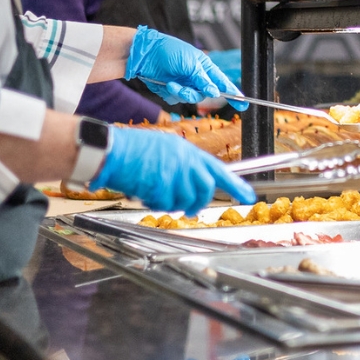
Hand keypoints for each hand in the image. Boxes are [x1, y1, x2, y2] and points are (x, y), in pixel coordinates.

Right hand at [89, 126, 255, 213]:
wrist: (111, 149)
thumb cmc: (131, 150)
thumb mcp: (164, 149)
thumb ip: (181, 165)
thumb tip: (191, 185)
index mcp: (187, 151)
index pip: (218, 169)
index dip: (236, 185)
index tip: (249, 196)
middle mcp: (184, 160)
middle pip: (205, 189)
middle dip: (198, 203)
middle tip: (189, 210)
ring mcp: (173, 172)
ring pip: (185, 200)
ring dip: (171, 204)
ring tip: (155, 195)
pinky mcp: (160, 184)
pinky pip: (164, 204)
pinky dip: (154, 204)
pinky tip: (143, 194)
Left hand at [126, 26, 247, 110]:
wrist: (145, 54)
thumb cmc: (170, 51)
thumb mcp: (191, 64)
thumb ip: (204, 80)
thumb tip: (216, 93)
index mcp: (205, 67)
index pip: (223, 83)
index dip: (234, 94)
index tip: (244, 105)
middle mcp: (197, 77)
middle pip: (206, 95)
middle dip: (197, 93)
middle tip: (187, 89)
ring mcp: (185, 84)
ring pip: (191, 98)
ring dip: (182, 93)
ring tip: (172, 83)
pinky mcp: (172, 90)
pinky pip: (177, 99)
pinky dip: (172, 93)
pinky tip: (166, 83)